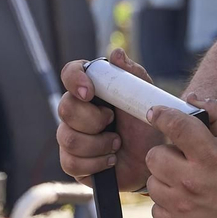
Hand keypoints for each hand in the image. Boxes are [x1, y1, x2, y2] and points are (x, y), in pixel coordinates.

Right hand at [56, 48, 163, 191]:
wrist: (151, 161)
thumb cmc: (146, 127)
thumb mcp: (145, 99)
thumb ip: (132, 75)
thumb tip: (116, 53)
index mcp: (91, 88)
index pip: (69, 73)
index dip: (74, 80)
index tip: (89, 92)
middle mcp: (76, 110)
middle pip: (65, 108)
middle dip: (93, 120)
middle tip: (113, 123)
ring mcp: (70, 136)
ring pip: (68, 138)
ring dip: (99, 144)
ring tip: (117, 144)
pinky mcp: (71, 161)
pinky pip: (71, 162)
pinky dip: (96, 163)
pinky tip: (110, 160)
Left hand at [145, 94, 216, 217]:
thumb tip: (191, 99)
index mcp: (211, 156)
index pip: (175, 126)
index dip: (162, 115)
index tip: (156, 114)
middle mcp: (193, 181)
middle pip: (154, 156)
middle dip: (166, 154)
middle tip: (181, 160)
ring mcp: (183, 207)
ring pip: (152, 182)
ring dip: (165, 179)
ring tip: (186, 183)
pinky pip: (156, 207)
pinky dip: (167, 203)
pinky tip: (186, 201)